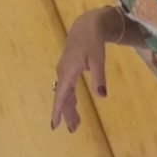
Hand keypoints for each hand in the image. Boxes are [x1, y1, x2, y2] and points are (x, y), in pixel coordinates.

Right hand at [50, 7, 115, 131]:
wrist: (86, 26)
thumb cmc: (92, 41)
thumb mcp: (98, 59)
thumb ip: (99, 77)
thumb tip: (102, 95)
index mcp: (68, 73)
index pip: (61, 96)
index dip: (58, 111)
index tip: (54, 125)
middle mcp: (63, 73)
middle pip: (63, 98)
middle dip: (67, 114)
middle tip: (73, 130)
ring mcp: (64, 71)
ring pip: (65, 94)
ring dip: (69, 108)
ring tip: (75, 124)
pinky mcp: (68, 69)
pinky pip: (67, 88)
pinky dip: (70, 99)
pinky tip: (73, 105)